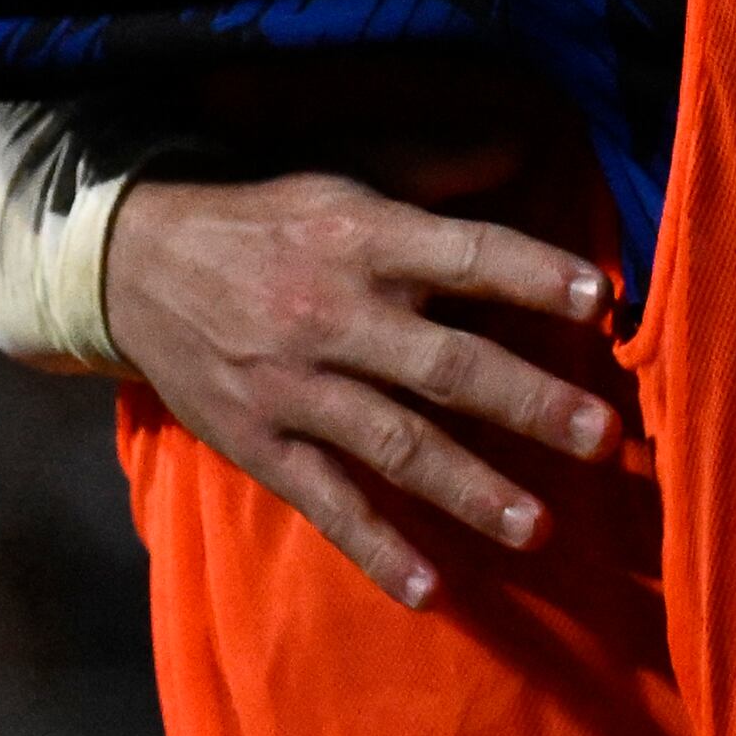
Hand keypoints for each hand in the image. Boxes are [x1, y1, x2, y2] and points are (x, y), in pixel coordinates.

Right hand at [101, 172, 618, 610]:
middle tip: (603, 437)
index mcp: (365, 239)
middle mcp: (333, 315)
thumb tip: (526, 144)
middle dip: (528, 404)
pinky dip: (375, 549)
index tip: (602, 300)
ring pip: (395, 445)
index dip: (533, 276)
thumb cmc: (267, 219)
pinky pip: (325, 502)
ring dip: (470, 489)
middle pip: (444, 366)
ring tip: (539, 527)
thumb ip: (437, 167)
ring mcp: (294, 388)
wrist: (132, 264)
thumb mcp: (347, 173)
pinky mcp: (259, 444)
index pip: (466, 255)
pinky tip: (429, 591)